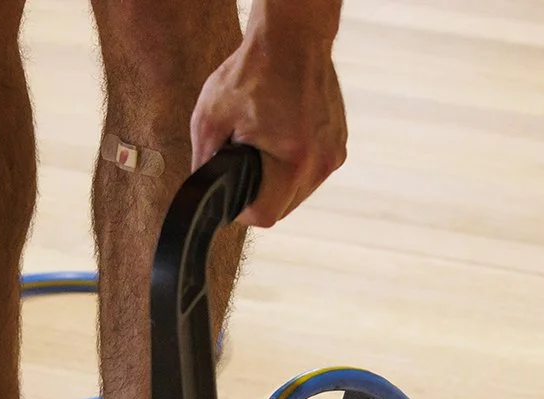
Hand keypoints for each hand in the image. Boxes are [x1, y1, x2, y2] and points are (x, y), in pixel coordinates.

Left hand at [189, 4, 346, 226]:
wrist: (292, 37)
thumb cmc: (253, 71)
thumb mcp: (210, 117)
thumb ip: (204, 162)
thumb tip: (204, 190)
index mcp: (294, 161)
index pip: (266, 215)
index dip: (242, 210)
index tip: (233, 191)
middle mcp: (321, 163)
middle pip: (283, 207)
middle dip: (261, 192)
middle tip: (245, 161)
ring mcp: (334, 153)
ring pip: (298, 191)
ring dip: (279, 179)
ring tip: (264, 144)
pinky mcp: (339, 142)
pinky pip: (311, 170)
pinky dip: (294, 162)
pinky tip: (281, 135)